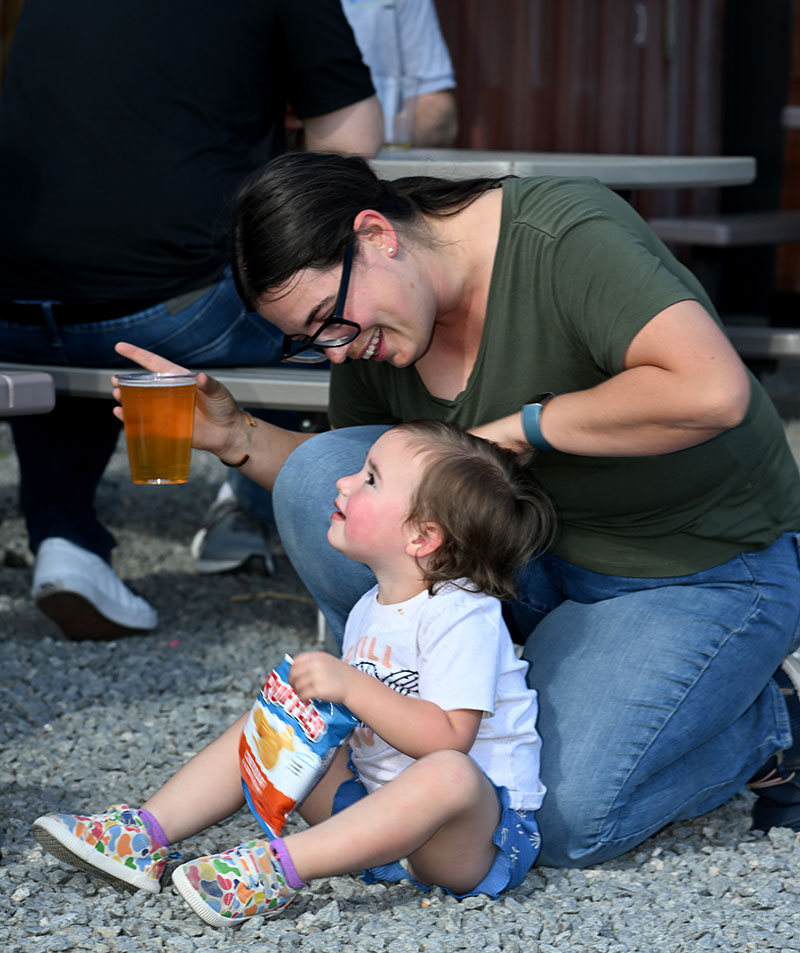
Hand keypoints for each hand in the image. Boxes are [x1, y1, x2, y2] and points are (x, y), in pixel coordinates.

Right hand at [111, 341, 245, 459]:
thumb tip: (200, 376)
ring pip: (140, 402)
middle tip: (114, 380)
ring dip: (126, 398)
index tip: (119, 347)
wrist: (229, 434)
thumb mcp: (219, 392)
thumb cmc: (225, 408)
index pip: (155, 364)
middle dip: (126, 381)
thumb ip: (209, 384)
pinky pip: (145, 422)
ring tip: (117, 395)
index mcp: (179, 379)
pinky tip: (121, 414)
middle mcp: (169, 393)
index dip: (137, 355)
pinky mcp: (167, 427)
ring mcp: (166, 410)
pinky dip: (130, 419)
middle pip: (142, 384)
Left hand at [290, 651, 353, 705]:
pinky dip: (302, 698)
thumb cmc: (342, 676)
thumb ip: (313, 663)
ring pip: (297, 685)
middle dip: (292, 681)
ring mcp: (316, 676)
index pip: (296, 660)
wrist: (355, 686)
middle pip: (294, 673)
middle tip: (295, 687)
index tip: (293, 675)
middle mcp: (315, 664)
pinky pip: (303, 694)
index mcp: (317, 656)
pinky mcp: (318, 689)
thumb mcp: (328, 662)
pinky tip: (306, 699)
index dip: (292, 669)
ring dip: (298, 691)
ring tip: (303, 694)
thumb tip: (297, 671)